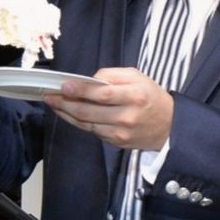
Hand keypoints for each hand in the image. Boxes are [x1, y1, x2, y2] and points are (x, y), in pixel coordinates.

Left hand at [43, 67, 174, 150]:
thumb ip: (112, 75)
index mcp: (134, 96)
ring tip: (55, 104)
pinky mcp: (117, 143)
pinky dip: (79, 123)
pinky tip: (71, 114)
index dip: (80, 90)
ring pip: (86, 124)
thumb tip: (88, 81)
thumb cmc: (151, 97)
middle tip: (50, 96)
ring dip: (67, 114)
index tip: (63, 86)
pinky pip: (93, 132)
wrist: (170, 126)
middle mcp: (127, 117)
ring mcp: (121, 133)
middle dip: (65, 103)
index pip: (102, 94)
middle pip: (88, 112)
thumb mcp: (137, 77)